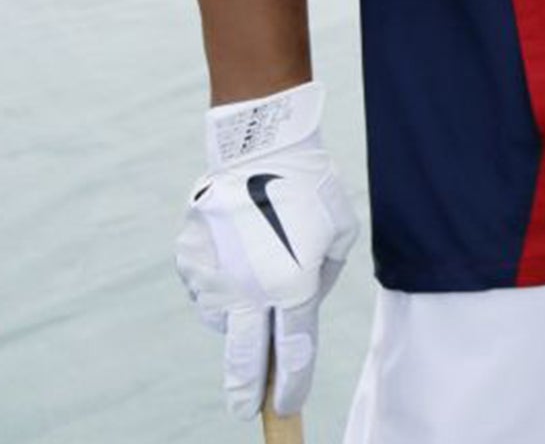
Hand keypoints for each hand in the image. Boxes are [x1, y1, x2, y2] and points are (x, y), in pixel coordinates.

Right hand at [174, 82, 358, 418]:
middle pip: (245, 361)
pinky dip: (222, 283)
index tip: (290, 404)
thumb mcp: (338, 234)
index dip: (293, 385)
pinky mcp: (190, 264)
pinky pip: (208, 290)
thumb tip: (299, 307)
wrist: (260, 149)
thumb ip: (320, 279)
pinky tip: (238, 250)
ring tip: (259, 264)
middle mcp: (250, 292)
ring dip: (240, 311)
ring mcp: (214, 280)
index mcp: (293, 287)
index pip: (293, 352)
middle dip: (247, 392)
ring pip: (224, 319)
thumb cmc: (312, 188)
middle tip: (247, 410)